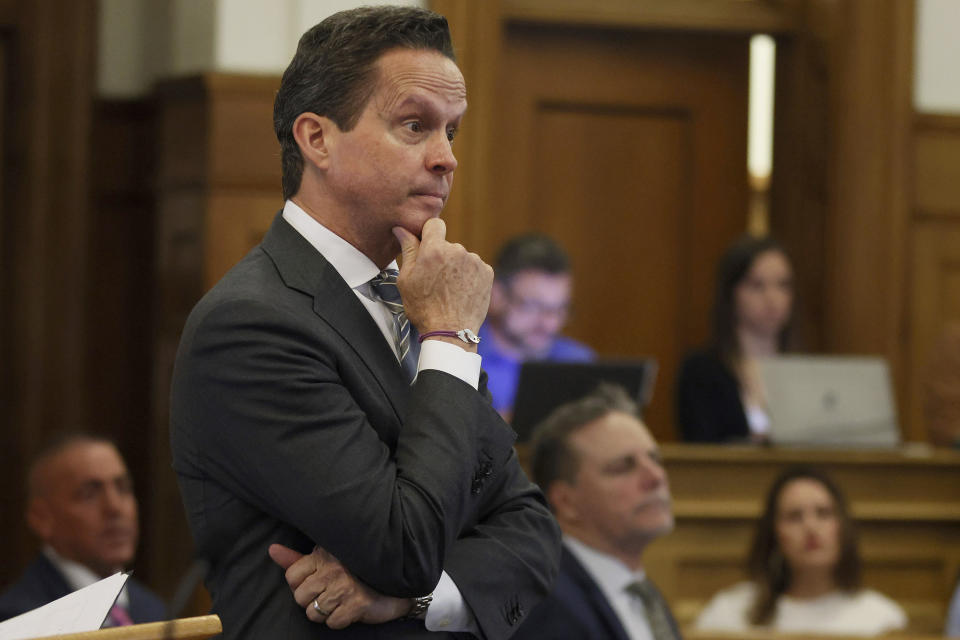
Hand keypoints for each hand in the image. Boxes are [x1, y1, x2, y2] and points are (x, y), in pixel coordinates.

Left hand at [268, 543, 411, 627]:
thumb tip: (272, 550)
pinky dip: (340, 620)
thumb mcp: (326, 560)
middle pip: (300, 597)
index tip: (317, 583)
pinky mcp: (357, 604)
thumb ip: (297, 559)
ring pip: (314, 613)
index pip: (292, 576)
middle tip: (330, 594)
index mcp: (324, 555)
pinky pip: (332, 622)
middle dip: (313, 601)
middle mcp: (333, 569)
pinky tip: (350, 608)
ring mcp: (345, 586)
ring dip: (327, 612)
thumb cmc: (356, 571)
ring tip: (341, 601)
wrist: (393, 582)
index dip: (301, 585)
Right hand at [393, 219, 492, 342]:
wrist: (450, 332)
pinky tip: (462, 292)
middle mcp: (457, 250)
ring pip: (462, 257)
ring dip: (456, 267)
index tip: (427, 246)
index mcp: (435, 250)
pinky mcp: (487, 272)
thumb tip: (401, 229)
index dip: (429, 234)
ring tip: (450, 289)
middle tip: (435, 280)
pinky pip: (476, 267)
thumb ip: (408, 249)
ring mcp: (475, 261)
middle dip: (442, 256)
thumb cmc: (424, 308)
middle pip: (448, 245)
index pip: (434, 224)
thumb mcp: (406, 279)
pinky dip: (470, 276)